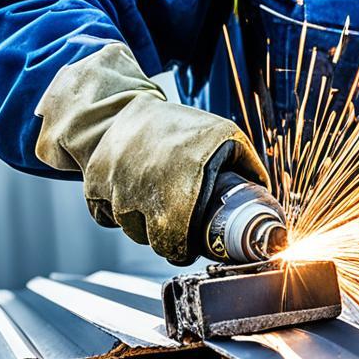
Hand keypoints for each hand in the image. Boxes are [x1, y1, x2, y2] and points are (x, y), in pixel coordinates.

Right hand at [34, 43, 267, 263]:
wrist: (124, 107)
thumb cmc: (179, 125)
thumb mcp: (225, 137)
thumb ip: (248, 167)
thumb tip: (265, 195)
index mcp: (179, 184)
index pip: (173, 243)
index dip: (180, 251)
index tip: (185, 249)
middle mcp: (143, 190)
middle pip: (151, 240)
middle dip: (164, 238)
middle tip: (173, 225)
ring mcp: (115, 188)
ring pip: (129, 227)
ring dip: (142, 222)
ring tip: (154, 198)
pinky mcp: (93, 185)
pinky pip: (105, 216)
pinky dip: (117, 211)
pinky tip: (131, 193)